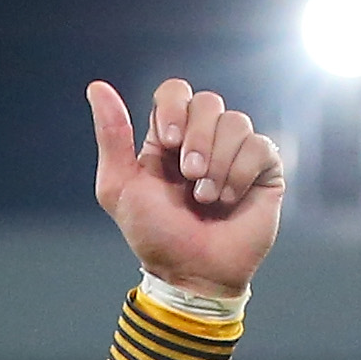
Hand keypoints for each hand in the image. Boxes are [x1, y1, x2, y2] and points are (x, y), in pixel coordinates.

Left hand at [89, 77, 286, 300]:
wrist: (193, 273)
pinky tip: (229, 200)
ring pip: (235, 121)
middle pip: (208, 101)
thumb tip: (96, 86)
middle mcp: (203, 139)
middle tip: (189, 178)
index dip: (174, 108)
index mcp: (168, 138)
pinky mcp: (264, 168)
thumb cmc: (156, 236)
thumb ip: (112, 137)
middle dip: (197, 141)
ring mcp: (235, 152)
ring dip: (217, 164)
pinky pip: (259, 145)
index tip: (169, 141)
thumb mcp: (120, 188)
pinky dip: (240, 174)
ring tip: (207, 198)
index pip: (175, 91)